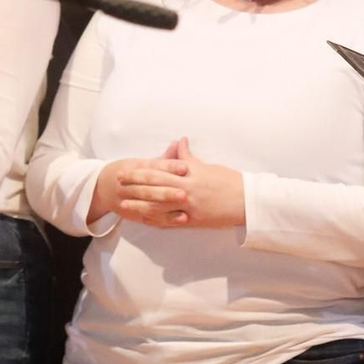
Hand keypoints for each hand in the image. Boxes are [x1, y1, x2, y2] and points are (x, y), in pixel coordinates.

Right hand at [88, 146, 193, 227]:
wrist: (102, 188)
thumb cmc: (130, 173)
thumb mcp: (143, 163)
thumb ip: (163, 157)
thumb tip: (179, 142)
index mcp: (134, 168)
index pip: (152, 167)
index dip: (168, 167)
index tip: (185, 168)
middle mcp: (130, 184)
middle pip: (149, 188)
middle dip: (166, 192)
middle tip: (184, 193)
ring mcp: (129, 201)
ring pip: (149, 204)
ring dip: (167, 206)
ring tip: (183, 206)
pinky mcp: (134, 214)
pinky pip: (151, 217)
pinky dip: (167, 219)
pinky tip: (181, 218)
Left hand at [90, 138, 245, 230]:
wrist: (246, 199)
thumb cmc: (228, 180)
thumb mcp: (207, 166)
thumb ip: (189, 157)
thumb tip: (179, 142)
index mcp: (189, 174)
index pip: (159, 171)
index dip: (140, 171)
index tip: (126, 170)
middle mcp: (186, 189)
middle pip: (155, 187)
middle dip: (134, 185)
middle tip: (117, 184)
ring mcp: (189, 206)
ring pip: (159, 206)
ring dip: (140, 204)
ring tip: (124, 204)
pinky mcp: (194, 220)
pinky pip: (171, 221)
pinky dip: (157, 220)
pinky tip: (144, 219)